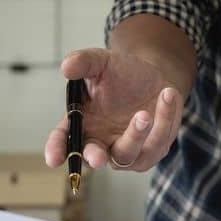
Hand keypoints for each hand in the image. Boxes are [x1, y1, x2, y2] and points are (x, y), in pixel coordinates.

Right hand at [45, 48, 182, 171]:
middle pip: (93, 157)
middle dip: (94, 158)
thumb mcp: (101, 62)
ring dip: (135, 136)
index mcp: (81, 123)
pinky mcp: (151, 151)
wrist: (155, 77)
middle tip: (97, 157)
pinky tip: (166, 94)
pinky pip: (156, 142)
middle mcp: (101, 141)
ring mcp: (126, 150)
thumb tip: (66, 66)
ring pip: (127, 154)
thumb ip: (83, 62)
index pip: (64, 140)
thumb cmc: (121, 73)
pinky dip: (163, 120)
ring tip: (144, 114)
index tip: (53, 159)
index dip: (57, 150)